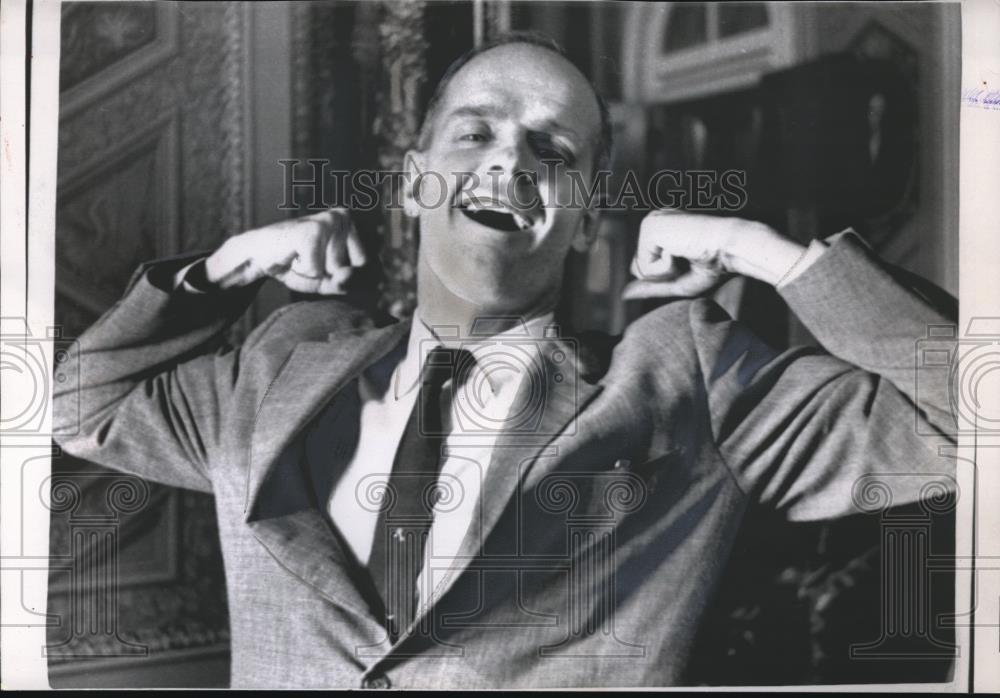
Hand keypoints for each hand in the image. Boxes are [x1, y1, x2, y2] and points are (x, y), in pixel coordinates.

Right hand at [204, 209, 366, 293]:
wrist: (256, 255)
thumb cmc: (295, 264)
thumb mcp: (327, 279)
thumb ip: (347, 282)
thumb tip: (348, 274)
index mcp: (349, 222)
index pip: (365, 267)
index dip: (340, 275)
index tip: (320, 261)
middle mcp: (342, 217)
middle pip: (350, 270)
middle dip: (327, 274)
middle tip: (305, 259)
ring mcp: (328, 222)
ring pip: (334, 271)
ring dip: (314, 273)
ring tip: (298, 256)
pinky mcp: (312, 232)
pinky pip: (317, 272)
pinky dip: (303, 272)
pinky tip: (291, 256)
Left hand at [622, 210, 804, 299]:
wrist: (731, 247)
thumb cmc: (714, 263)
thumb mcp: (678, 280)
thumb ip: (651, 286)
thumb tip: (624, 294)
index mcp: (663, 229)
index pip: (645, 265)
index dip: (666, 275)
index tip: (691, 259)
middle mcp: (654, 222)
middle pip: (640, 268)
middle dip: (664, 275)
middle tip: (689, 258)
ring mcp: (650, 223)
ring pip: (641, 269)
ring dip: (666, 272)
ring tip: (687, 253)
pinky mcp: (650, 228)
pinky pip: (645, 267)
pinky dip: (666, 268)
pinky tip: (682, 251)